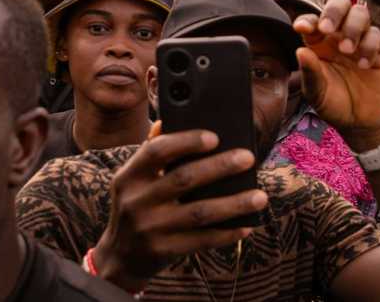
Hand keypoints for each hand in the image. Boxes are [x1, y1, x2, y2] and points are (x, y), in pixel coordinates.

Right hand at [92, 124, 265, 292]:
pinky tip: (245, 225)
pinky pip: (201, 240)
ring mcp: (150, 228)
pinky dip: (226, 233)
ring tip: (260, 196)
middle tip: (248, 158)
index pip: (156, 151)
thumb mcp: (133, 180)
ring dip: (233, 204)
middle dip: (219, 167)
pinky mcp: (163, 251)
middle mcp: (136, 201)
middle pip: (183, 179)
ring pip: (199, 212)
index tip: (215, 137)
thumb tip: (167, 121)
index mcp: (129, 176)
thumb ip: (150, 152)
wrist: (120, 258)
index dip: (186, 142)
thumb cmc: (135, 207)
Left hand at [292, 0, 379, 151]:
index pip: (312, 21)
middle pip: (339, 5)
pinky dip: (370, 46)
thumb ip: (310, 73)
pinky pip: (376, 35)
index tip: (302, 28)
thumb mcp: (316, 93)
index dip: (307, 19)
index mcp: (318, 43)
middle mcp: (338, 37)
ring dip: (353, 27)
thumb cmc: (334, 104)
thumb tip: (300, 51)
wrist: (360, 122)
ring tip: (347, 50)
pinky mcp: (378, 50)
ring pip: (360, 13)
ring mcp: (359, 40)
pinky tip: (363, 65)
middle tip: (327, 29)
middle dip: (334, 12)